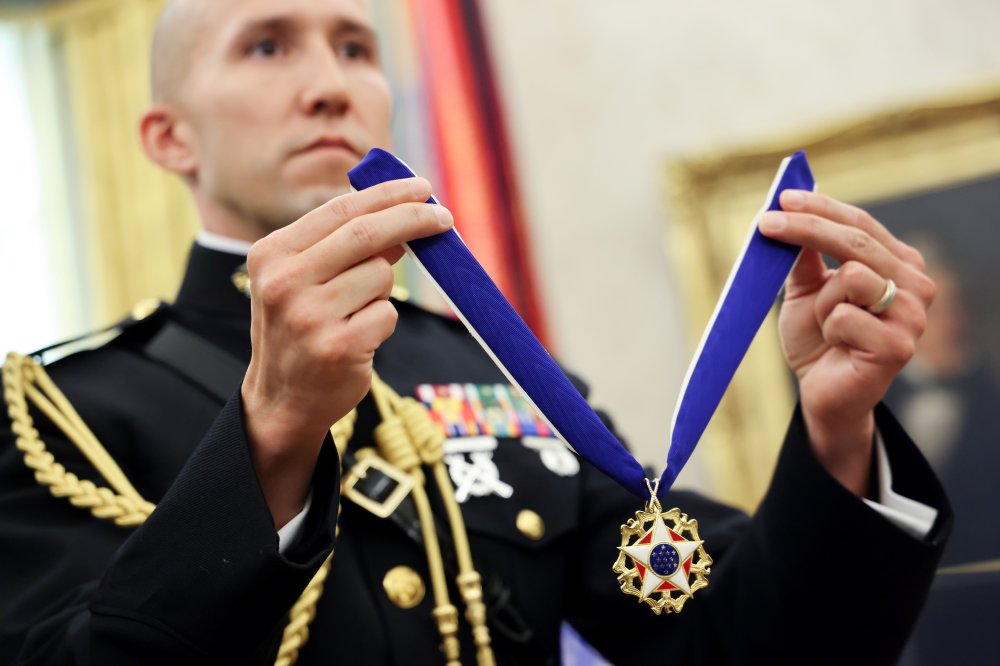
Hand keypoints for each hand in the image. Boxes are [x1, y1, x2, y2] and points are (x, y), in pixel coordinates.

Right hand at [240, 177, 452, 525]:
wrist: (281, 401)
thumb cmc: (300, 329)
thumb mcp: (303, 280)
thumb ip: (342, 247)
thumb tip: (403, 216)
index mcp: (272, 254)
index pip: (341, 210)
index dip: (387, 194)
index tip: (422, 187)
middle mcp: (285, 282)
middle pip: (367, 233)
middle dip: (413, 219)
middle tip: (444, 217)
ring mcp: (310, 316)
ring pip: (381, 276)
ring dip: (382, 290)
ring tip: (354, 314)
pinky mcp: (338, 347)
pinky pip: (386, 315)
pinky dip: (381, 322)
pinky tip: (357, 339)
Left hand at [759, 190, 935, 495]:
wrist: (821, 392)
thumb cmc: (818, 338)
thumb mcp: (805, 290)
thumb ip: (803, 256)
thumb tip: (791, 211)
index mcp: (898, 264)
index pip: (860, 224)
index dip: (821, 208)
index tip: (783, 198)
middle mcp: (915, 285)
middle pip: (855, 241)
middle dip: (806, 229)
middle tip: (766, 224)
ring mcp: (912, 316)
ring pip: (851, 277)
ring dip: (822, 301)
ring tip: (827, 324)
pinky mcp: (899, 347)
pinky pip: (844, 316)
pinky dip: (829, 329)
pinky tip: (839, 346)